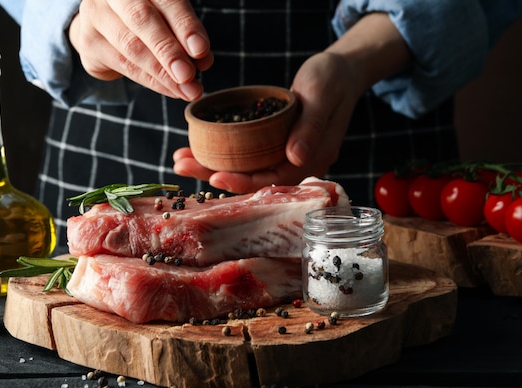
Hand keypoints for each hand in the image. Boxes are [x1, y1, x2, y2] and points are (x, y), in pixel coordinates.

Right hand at [68, 0, 213, 100]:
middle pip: (142, 20)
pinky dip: (152, 80)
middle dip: (169, 51)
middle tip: (189, 75)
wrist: (105, 26)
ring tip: (186, 89)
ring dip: (163, 73)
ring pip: (131, 47)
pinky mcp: (89, 41)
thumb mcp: (170, 20)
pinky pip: (124, 65)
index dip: (184, 25)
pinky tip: (171, 90)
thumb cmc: (147, 20)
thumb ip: (185, 36)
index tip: (200, 50)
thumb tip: (203, 61)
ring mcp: (97, 15)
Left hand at [173, 12, 409, 193]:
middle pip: (252, 178)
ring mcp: (285, 155)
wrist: (340, 71)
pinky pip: (246, 155)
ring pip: (245, 169)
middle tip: (180, 165)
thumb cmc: (333, 79)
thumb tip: (295, 156)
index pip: (273, 179)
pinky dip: (222, 153)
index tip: (215, 177)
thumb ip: (310, 126)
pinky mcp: (275, 145)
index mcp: (312, 158)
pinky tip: (198, 147)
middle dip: (215, 175)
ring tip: (180, 158)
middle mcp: (296, 163)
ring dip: (212, 165)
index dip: (244, 182)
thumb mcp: (322, 96)